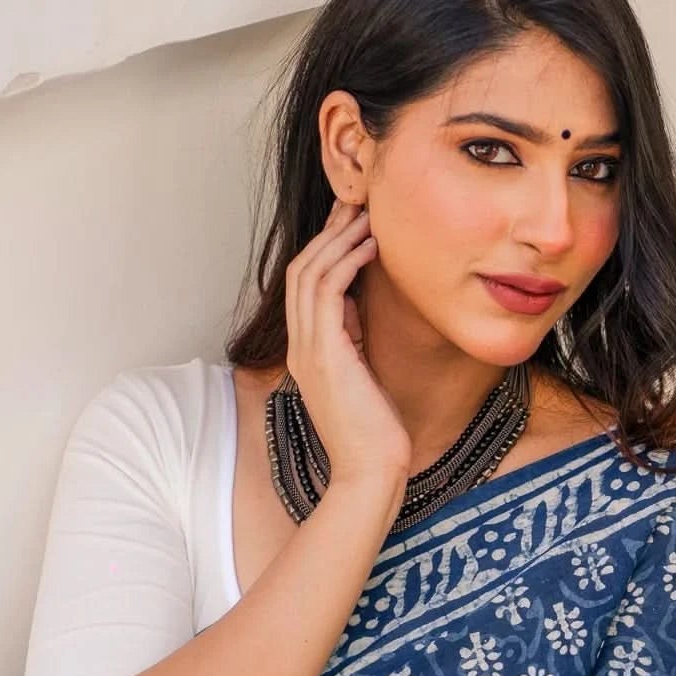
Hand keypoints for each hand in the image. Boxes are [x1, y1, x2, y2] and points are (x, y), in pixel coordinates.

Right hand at [283, 197, 411, 489]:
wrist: (371, 472)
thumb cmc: (375, 433)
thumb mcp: (361, 374)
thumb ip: (351, 339)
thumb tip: (356, 305)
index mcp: (307, 352)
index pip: (306, 286)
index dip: (326, 249)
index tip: (352, 223)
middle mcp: (300, 347)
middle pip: (301, 270)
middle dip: (328, 233)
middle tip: (357, 204)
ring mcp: (308, 350)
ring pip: (309, 274)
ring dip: (338, 239)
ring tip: (367, 215)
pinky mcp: (325, 355)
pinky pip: (327, 292)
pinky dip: (347, 262)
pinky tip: (371, 246)